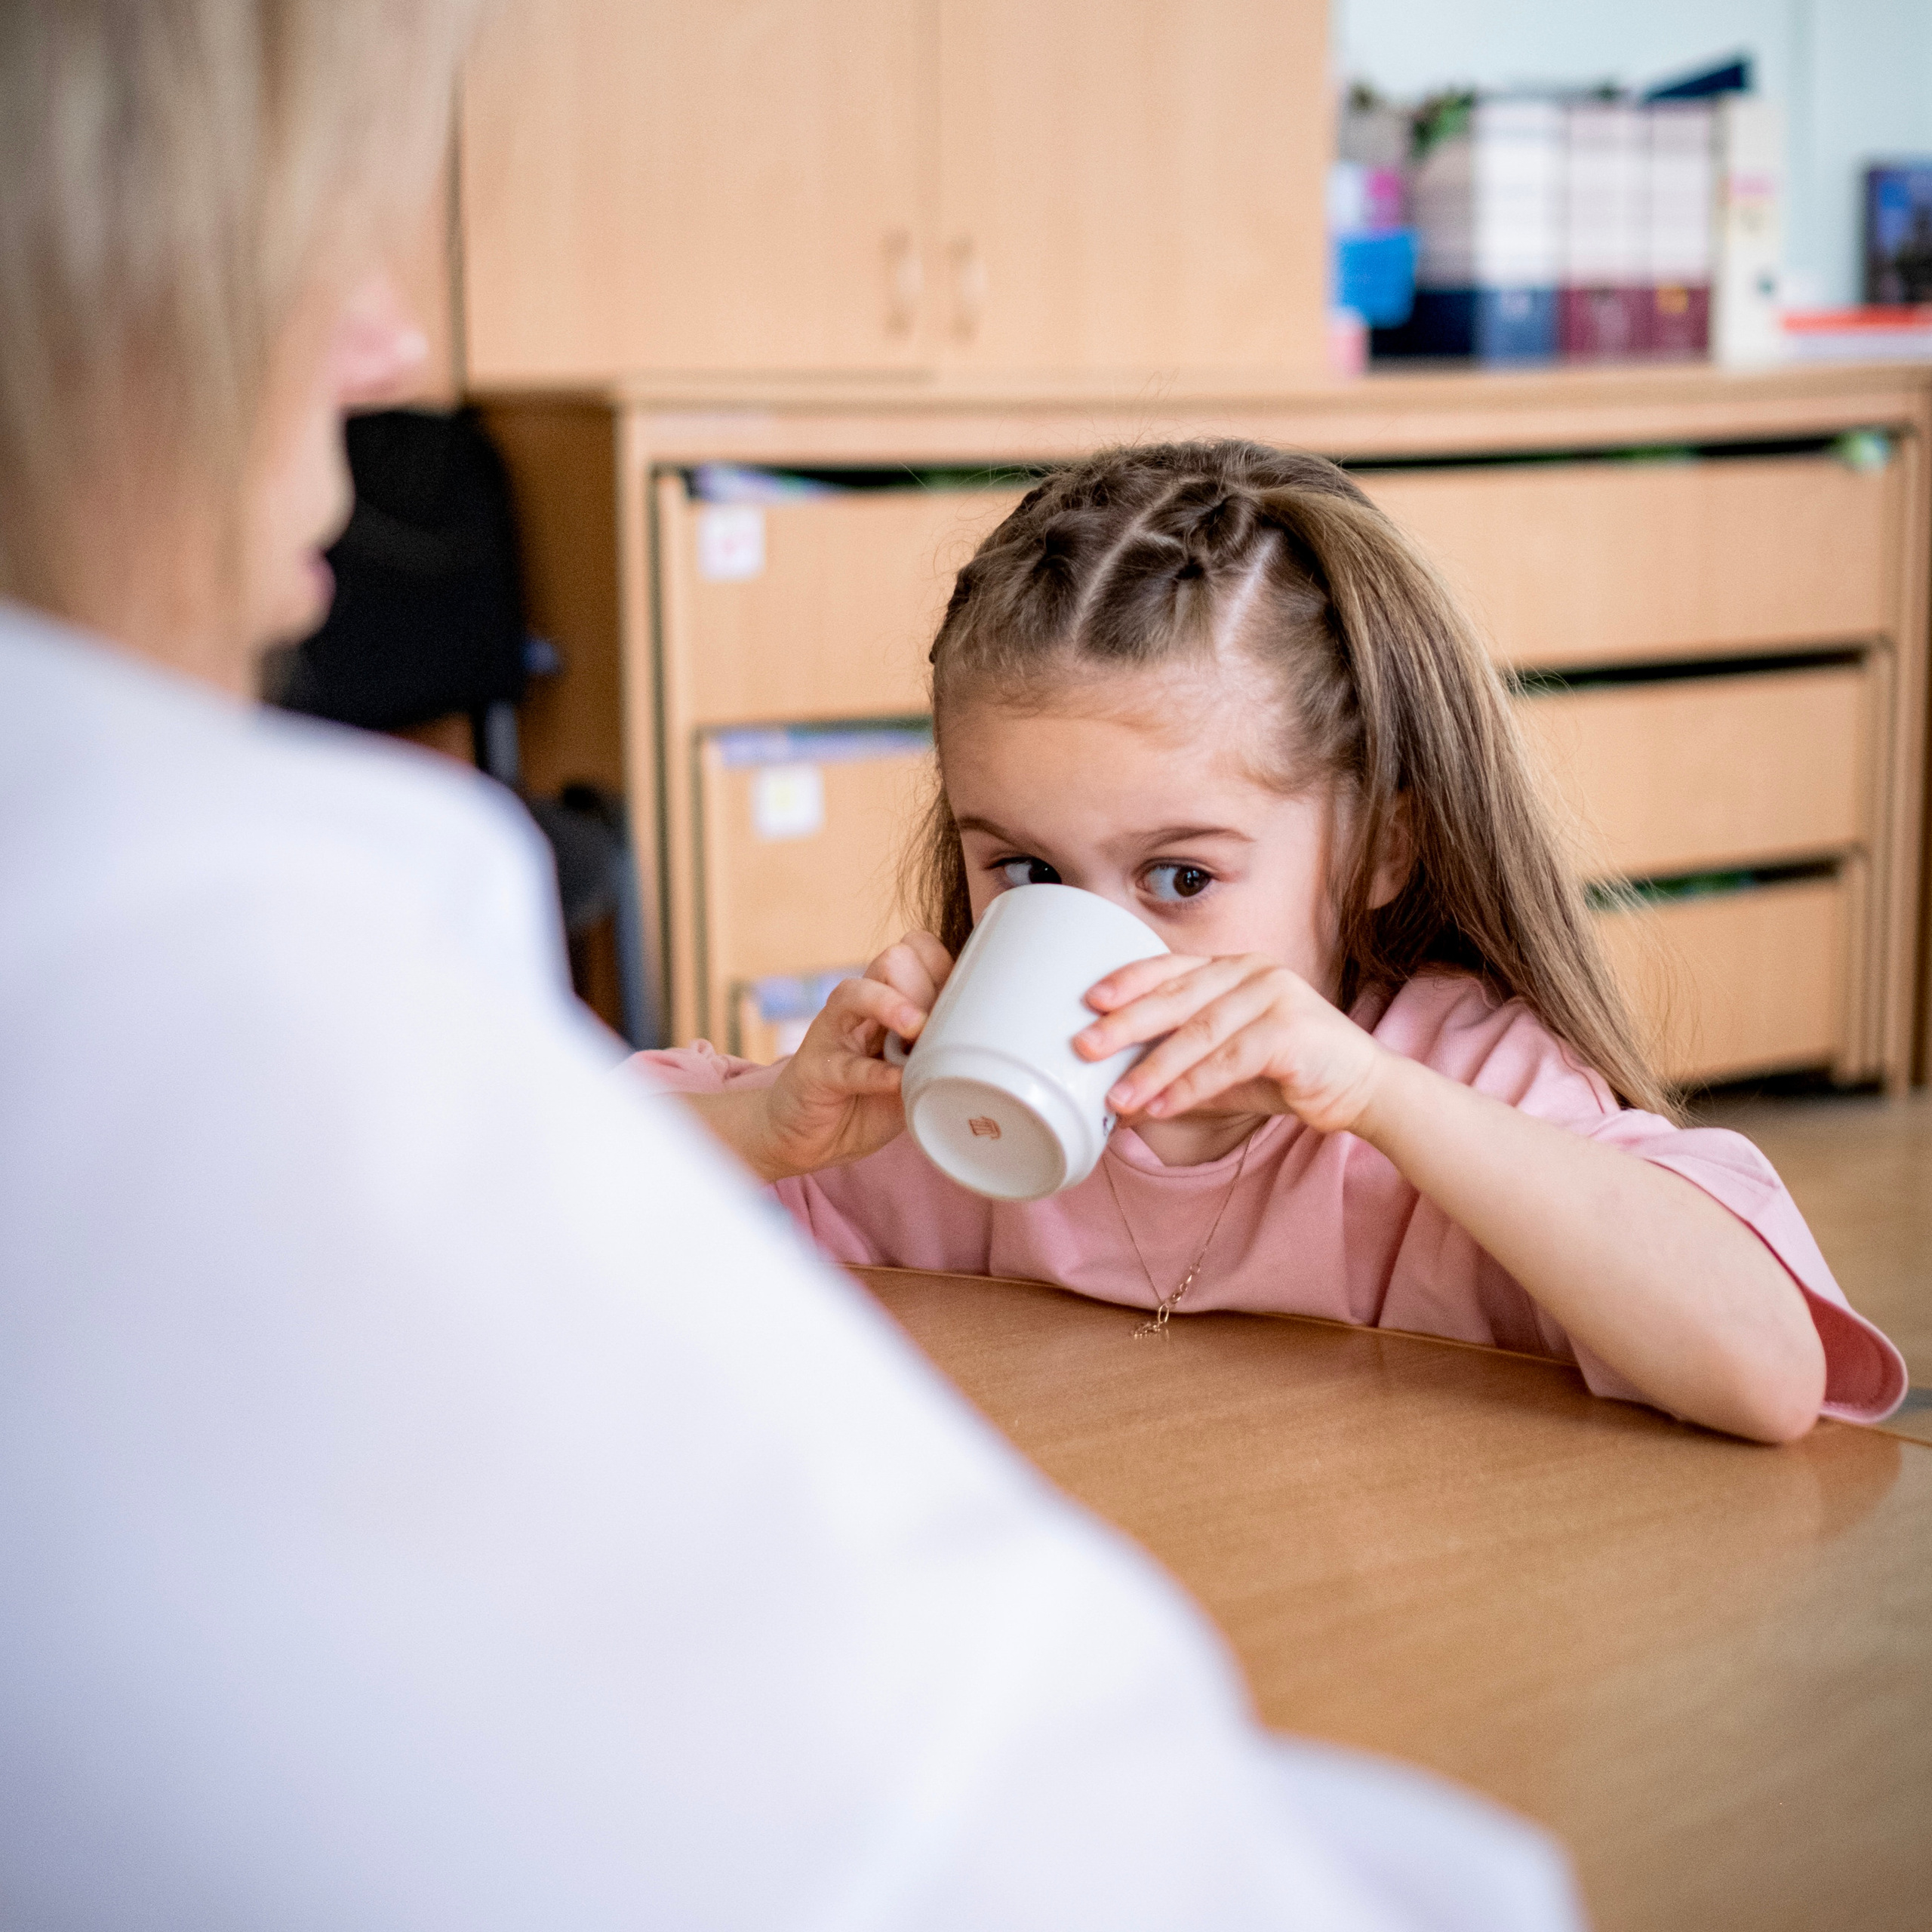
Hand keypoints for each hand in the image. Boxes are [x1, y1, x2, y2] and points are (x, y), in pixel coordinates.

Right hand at [753, 932, 955, 1178]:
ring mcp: (834, 1034)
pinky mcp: (816, 1070)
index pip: (918, 952)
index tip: (964, 1004)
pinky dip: (875, 1073)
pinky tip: (896, 1081)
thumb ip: (938, 1056)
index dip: (944, 969)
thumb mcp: (913, 1074)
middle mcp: (861, 1007)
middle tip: (939, 1026)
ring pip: (857, 993)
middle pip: (894, 959)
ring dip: (893, 1005)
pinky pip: (847, 1065)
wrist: (808, 1135)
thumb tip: (987, 1046)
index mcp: (889, 999)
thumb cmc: (866, 1099)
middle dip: (924, 985)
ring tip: (915, 1029)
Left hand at [1073, 953, 1386, 1137]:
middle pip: (1176, 996)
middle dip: (1125, 1024)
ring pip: (1198, 1032)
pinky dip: (1190, 1086)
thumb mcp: (1224, 1069)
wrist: (1363, 1088)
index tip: (1090, 1000)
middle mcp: (1253, 971)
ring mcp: (1275, 995)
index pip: (1171, 967)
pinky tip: (1160, 1106)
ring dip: (1152, 1068)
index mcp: (1233, 968)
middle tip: (1085, 1047)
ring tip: (1118, 1097)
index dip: (1129, 981)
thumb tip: (1117, 1097)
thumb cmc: (1289, 1073)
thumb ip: (1179, 1071)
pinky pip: (1227, 1060)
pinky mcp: (1291, 1029)